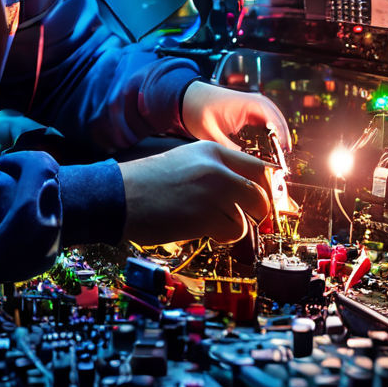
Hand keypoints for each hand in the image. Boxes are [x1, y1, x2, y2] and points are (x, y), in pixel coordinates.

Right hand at [120, 141, 270, 244]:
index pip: (259, 167)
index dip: (267, 188)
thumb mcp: (187, 163)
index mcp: (212, 151)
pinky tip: (201, 229)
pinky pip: (233, 232)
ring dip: (233, 226)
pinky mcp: (206, 216)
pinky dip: (222, 236)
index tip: (266, 201)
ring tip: (207, 221)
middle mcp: (217, 168)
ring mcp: (213, 191)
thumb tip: (253, 192)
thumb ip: (218, 172)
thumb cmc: (150, 183)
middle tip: (246, 218)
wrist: (120, 195)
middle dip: (258, 211)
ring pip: (248, 216)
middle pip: (262, 193)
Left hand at [181, 80, 292, 155]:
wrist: (188, 99)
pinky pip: (266, 120)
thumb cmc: (198, 111)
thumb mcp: (211, 134)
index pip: (273, 120)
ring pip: (273, 119)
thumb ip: (228, 149)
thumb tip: (244, 165)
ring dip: (278, 134)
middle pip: (277, 119)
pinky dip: (271, 131)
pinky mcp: (248, 110)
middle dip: (283, 136)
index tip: (283, 152)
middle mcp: (254, 102)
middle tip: (286, 156)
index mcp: (248, 104)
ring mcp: (252, 105)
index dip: (280, 136)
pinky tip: (270, 145)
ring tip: (281, 153)